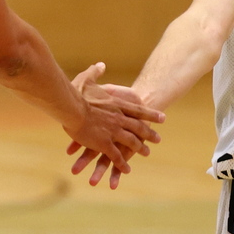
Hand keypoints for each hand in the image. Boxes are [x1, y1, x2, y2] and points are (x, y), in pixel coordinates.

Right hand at [63, 63, 164, 189]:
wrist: (70, 107)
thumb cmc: (76, 93)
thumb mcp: (87, 78)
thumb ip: (96, 72)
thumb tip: (101, 64)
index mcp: (117, 104)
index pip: (139, 110)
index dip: (152, 115)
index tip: (163, 118)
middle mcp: (119, 118)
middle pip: (139, 127)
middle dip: (150, 134)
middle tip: (158, 139)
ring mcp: (113, 132)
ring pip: (132, 142)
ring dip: (140, 149)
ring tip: (147, 153)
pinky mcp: (104, 143)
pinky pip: (116, 156)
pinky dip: (123, 163)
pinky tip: (127, 169)